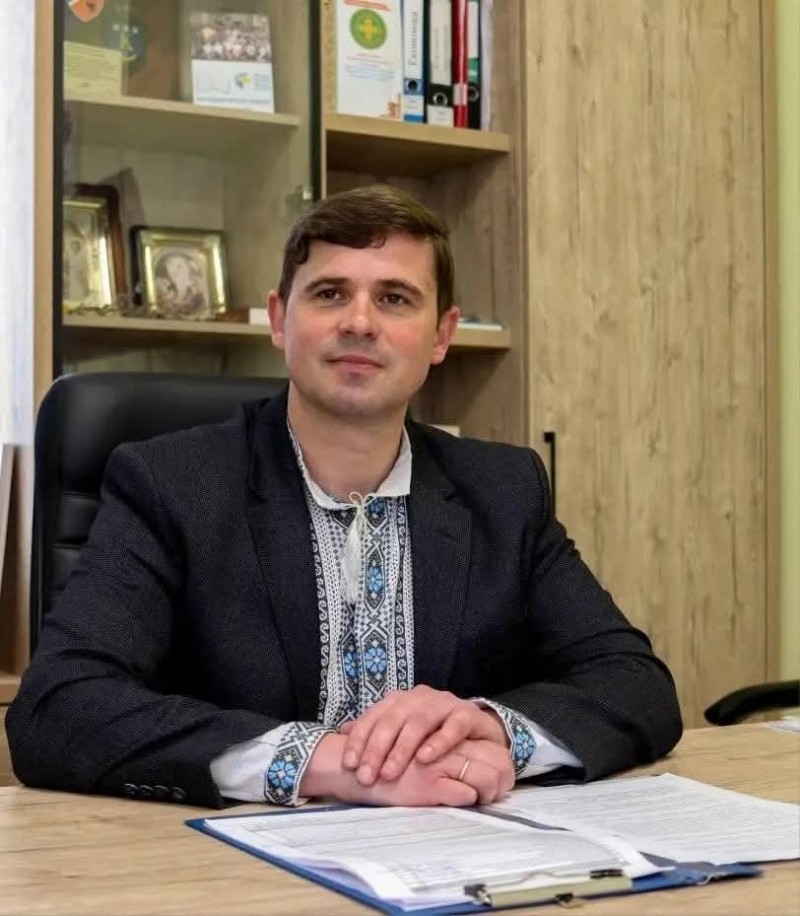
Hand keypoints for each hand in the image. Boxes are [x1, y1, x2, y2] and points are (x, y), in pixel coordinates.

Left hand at [338, 686, 507, 784]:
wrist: (478, 730)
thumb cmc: (435, 734)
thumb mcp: (403, 732)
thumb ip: (376, 730)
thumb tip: (342, 731)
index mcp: (401, 699)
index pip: (375, 716)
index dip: (359, 739)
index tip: (349, 764)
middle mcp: (420, 697)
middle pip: (393, 719)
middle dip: (377, 748)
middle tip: (367, 776)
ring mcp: (445, 703)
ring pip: (419, 721)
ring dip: (402, 748)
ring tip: (390, 772)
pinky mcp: (468, 714)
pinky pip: (453, 726)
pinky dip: (439, 741)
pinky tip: (425, 758)